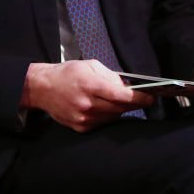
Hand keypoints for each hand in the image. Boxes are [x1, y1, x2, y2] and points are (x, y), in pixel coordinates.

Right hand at [20, 60, 152, 131]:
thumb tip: (128, 86)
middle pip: (119, 108)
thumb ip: (111, 76)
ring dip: (121, 110)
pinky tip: (107, 107)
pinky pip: (102, 123)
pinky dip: (109, 116)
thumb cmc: (68, 73)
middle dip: (134, 104)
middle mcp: (87, 104)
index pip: (121, 95)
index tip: (151, 98)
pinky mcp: (80, 127)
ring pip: (112, 117)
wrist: (42, 88)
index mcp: (90, 85)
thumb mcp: (91, 66)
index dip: (139, 98)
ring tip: (124, 101)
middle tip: (144, 99)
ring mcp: (83, 118)